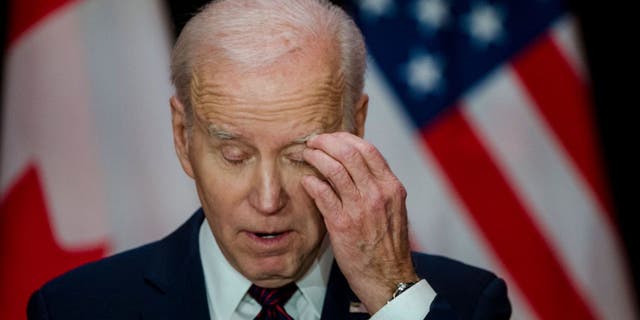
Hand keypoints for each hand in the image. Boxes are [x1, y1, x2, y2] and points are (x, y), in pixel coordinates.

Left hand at [301, 132, 417, 313]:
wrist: (388, 277)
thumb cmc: (387, 244)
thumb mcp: (392, 208)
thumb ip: (377, 186)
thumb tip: (356, 165)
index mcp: (391, 187)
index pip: (367, 149)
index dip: (345, 138)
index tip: (331, 138)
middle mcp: (378, 193)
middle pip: (349, 152)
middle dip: (327, 142)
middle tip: (313, 142)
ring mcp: (360, 208)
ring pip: (335, 169)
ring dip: (316, 157)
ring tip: (306, 155)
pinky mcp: (342, 224)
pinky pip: (322, 194)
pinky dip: (312, 182)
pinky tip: (306, 180)